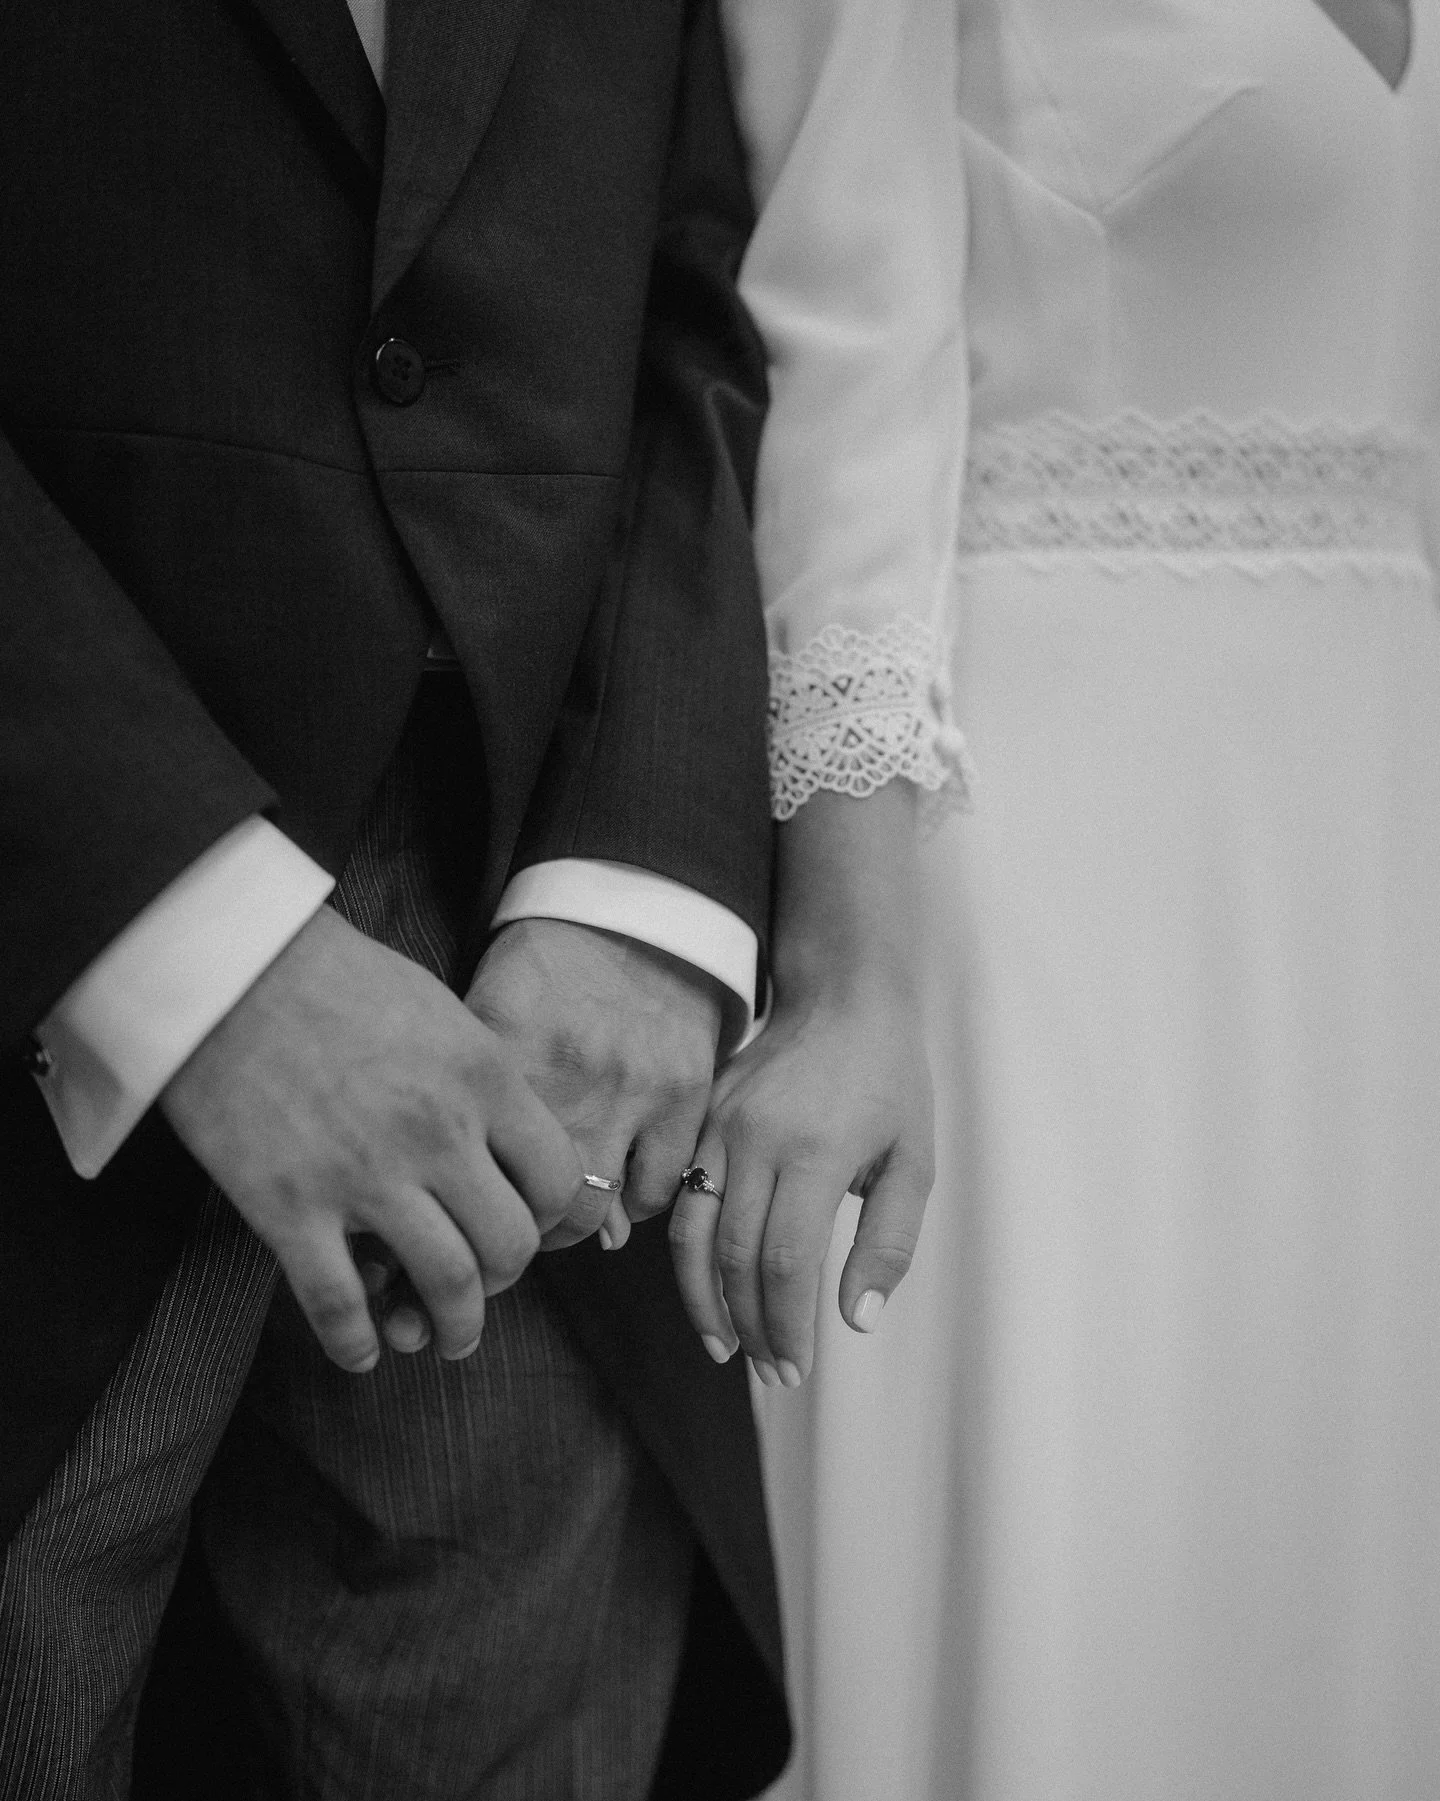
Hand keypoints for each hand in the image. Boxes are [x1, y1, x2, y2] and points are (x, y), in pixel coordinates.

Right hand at [160, 906, 583, 1372]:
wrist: (229, 964)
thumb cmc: (335, 975)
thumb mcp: (441, 1010)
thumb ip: (481, 1079)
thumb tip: (505, 1136)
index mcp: (484, 1080)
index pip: (558, 1181)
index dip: (550, 1220)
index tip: (526, 1228)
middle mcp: (438, 1134)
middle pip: (509, 1245)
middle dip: (503, 1282)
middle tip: (482, 1289)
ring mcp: (365, 1175)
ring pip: (444, 1284)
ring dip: (451, 1327)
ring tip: (439, 1338)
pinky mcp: (290, 1206)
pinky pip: (338, 1303)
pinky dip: (354, 1343)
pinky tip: (359, 1354)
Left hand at [466, 917, 724, 1250]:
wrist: (632, 911)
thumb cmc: (542, 967)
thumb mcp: (481, 1012)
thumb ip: (469, 1093)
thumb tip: (474, 1189)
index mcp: (502, 1055)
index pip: (475, 1171)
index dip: (467, 1209)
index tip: (468, 1213)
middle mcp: (566, 1080)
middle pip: (535, 1211)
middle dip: (522, 1232)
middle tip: (517, 1225)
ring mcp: (630, 1091)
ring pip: (598, 1213)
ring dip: (578, 1224)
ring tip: (567, 1210)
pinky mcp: (684, 1094)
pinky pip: (658, 1189)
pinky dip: (635, 1200)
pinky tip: (621, 1182)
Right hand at [671, 968, 932, 1384]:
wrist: (843, 996)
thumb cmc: (890, 1081)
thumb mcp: (915, 1161)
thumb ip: (890, 1244)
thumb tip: (857, 1321)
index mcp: (814, 1153)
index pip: (783, 1264)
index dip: (786, 1327)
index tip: (795, 1370)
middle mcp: (756, 1140)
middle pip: (732, 1257)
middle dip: (748, 1326)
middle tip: (769, 1372)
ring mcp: (720, 1125)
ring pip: (692, 1232)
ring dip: (703, 1299)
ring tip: (724, 1346)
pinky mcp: (702, 1116)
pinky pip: (680, 1195)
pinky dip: (687, 1250)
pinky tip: (706, 1285)